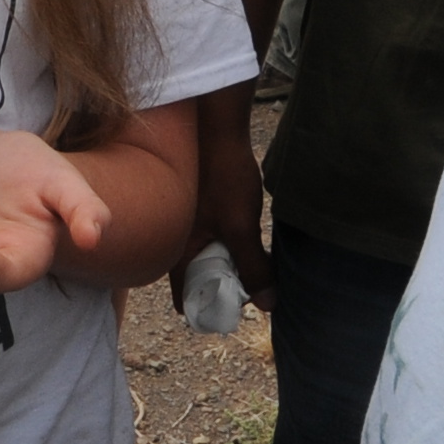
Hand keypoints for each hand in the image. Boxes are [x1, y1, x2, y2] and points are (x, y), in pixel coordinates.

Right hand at [185, 85, 270, 309]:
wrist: (216, 130)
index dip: (209, 310)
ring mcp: (188, 228)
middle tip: (255, 291)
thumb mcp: (241, 228)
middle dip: (224, 290)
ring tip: (257, 268)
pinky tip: (250, 242)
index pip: (184, 299)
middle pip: (200, 283)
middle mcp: (176, 244)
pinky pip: (213, 241)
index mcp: (176, 253)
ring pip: (209, 261)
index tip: (235, 313)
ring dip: (230, 268)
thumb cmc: (222, 177)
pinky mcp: (201, 213)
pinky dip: (230, 248)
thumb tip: (267, 305)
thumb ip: (252, 267)